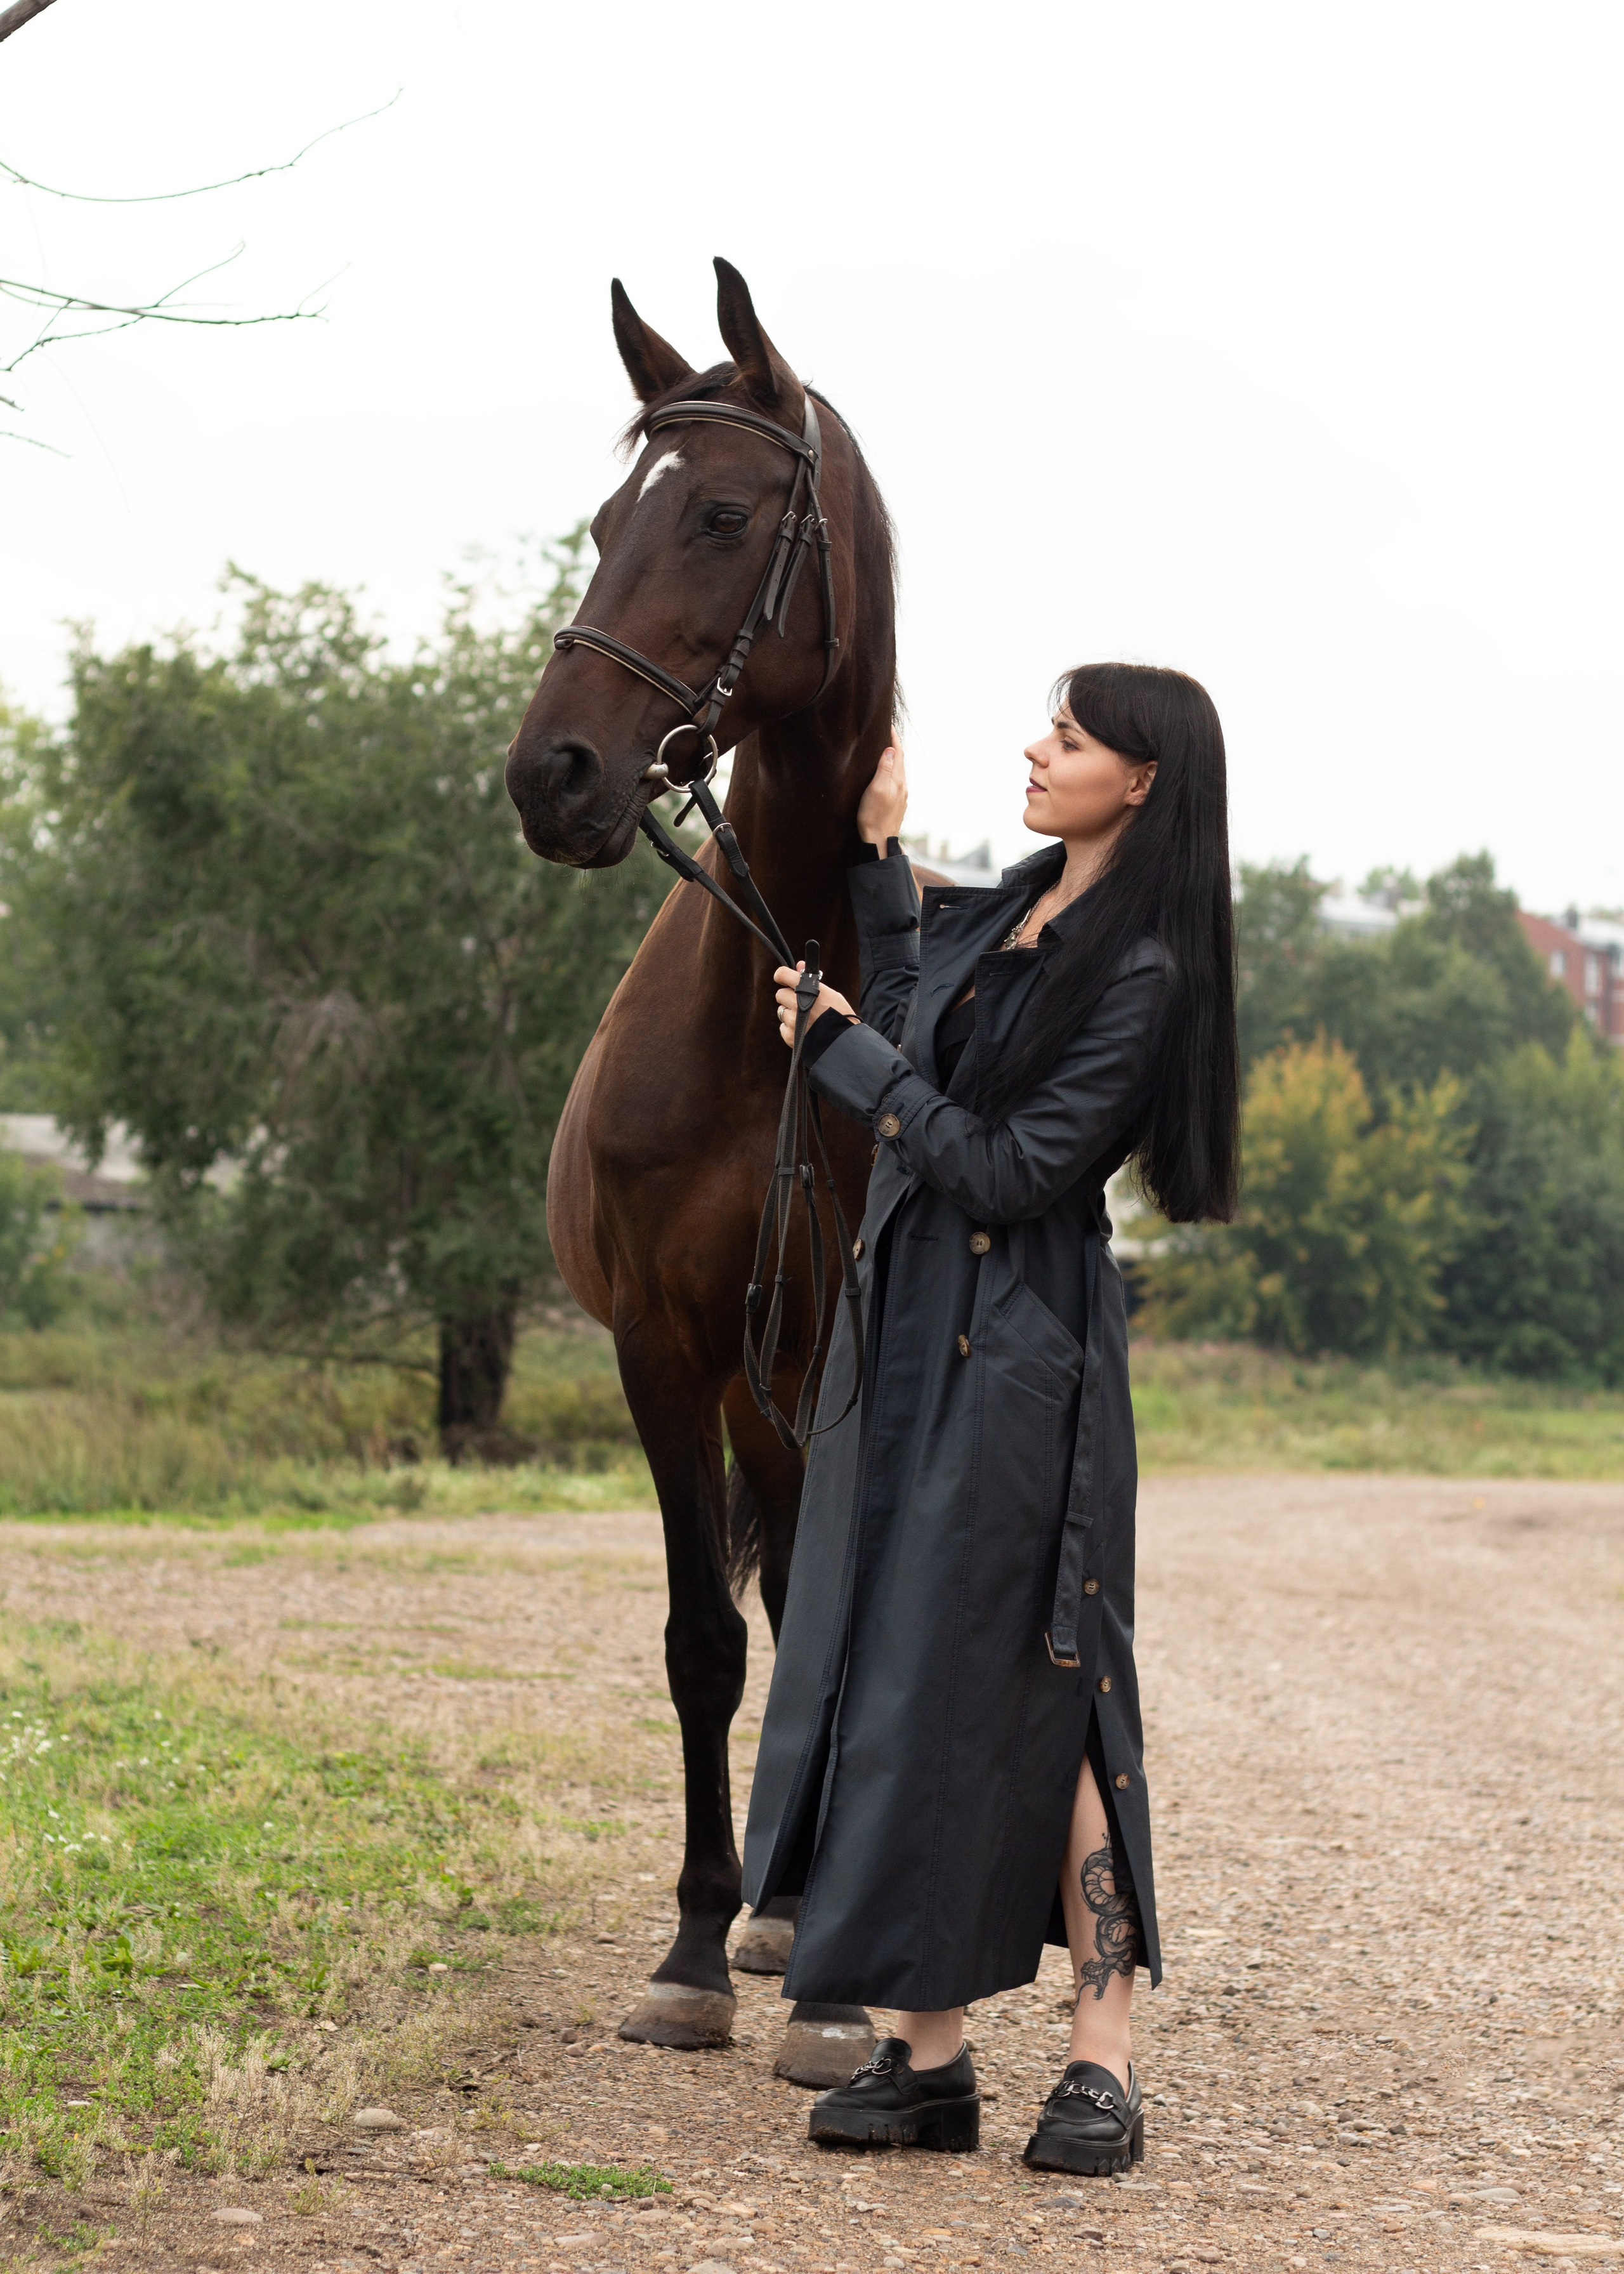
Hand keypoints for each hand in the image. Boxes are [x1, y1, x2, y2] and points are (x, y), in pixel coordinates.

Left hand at [774, 963, 854, 1048]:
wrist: (844, 1043)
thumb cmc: (841, 1015)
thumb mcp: (831, 994)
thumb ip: (811, 980)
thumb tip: (799, 965)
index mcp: (808, 990)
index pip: (782, 974)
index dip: (782, 976)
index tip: (783, 979)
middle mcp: (797, 1004)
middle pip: (780, 994)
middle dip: (788, 998)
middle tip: (800, 1003)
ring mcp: (792, 1020)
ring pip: (781, 1011)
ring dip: (790, 1013)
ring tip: (806, 1019)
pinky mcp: (789, 1035)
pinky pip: (783, 1027)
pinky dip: (790, 1028)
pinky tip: (804, 1030)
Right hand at [856, 737, 907, 851]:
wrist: (879, 841)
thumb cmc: (873, 816)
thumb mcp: (876, 789)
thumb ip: (884, 769)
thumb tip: (891, 749)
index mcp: (898, 781)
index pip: (898, 753)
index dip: (894, 738)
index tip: (889, 725)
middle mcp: (902, 787)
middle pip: (900, 761)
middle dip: (895, 746)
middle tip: (888, 733)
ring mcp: (901, 796)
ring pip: (899, 772)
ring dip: (894, 759)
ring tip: (887, 750)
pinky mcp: (897, 804)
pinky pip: (897, 782)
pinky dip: (893, 772)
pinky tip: (887, 774)